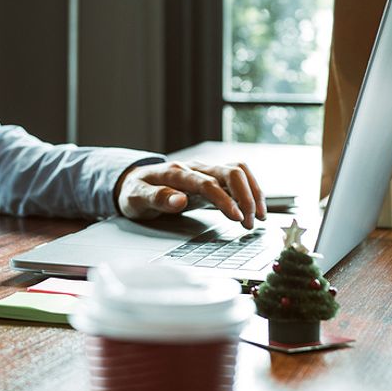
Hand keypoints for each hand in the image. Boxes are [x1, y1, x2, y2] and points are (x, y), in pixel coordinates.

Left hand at [114, 161, 266, 228]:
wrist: (133, 181)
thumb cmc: (135, 191)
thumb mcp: (137, 198)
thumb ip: (157, 198)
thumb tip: (180, 200)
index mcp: (176, 173)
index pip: (207, 183)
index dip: (225, 200)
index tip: (237, 217)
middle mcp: (194, 168)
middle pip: (229, 172)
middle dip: (245, 197)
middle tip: (250, 223)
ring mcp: (204, 171)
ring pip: (237, 171)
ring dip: (252, 192)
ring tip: (258, 217)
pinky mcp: (211, 177)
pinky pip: (237, 177)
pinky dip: (250, 190)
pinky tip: (254, 208)